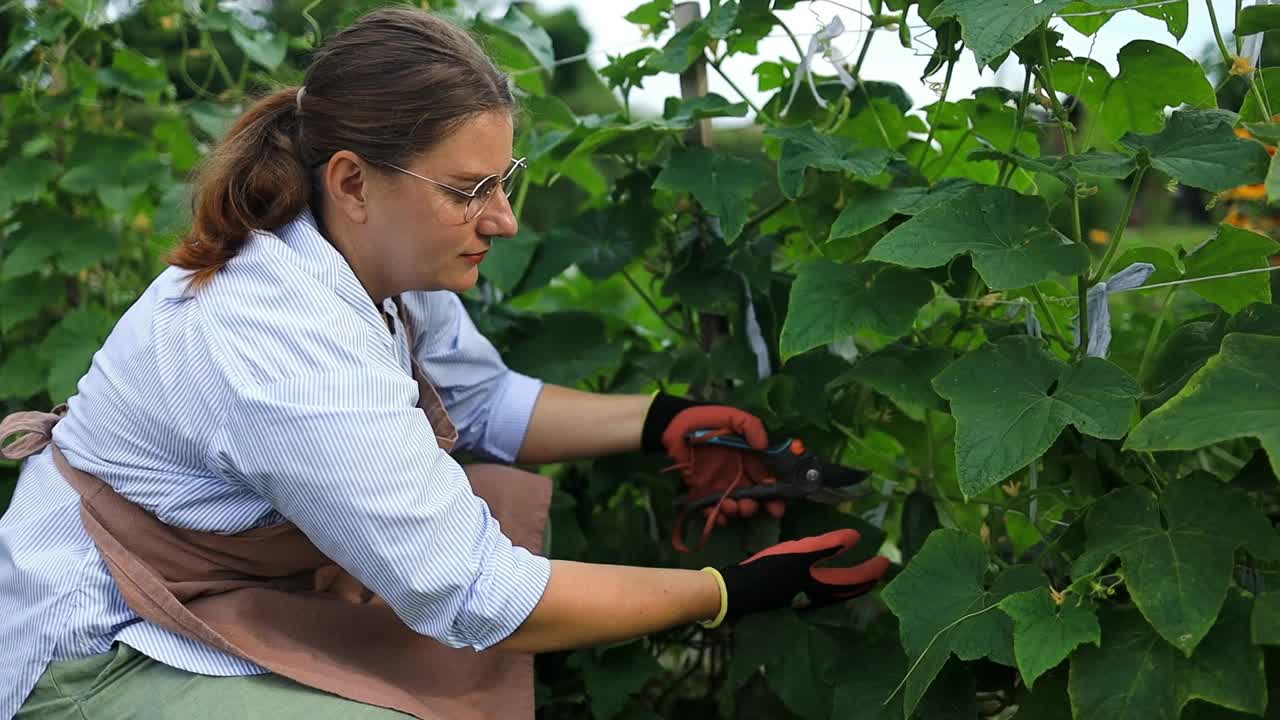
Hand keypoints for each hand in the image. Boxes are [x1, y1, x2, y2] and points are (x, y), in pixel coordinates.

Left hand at [660, 405, 786, 522]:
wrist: (673, 425)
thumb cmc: (705, 420)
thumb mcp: (731, 417)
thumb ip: (751, 426)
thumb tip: (764, 446)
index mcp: (748, 459)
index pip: (766, 480)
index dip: (774, 495)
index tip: (777, 506)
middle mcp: (737, 475)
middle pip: (753, 497)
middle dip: (754, 507)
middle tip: (748, 506)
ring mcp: (720, 484)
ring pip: (734, 505)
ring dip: (736, 511)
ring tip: (730, 506)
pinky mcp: (701, 491)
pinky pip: (712, 508)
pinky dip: (717, 516)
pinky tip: (718, 514)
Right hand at [706, 529, 889, 624]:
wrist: (740, 590)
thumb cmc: (771, 570)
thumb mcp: (801, 552)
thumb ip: (830, 545)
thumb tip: (856, 538)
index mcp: (824, 586)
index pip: (857, 579)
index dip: (872, 569)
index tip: (886, 560)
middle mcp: (819, 595)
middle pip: (849, 589)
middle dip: (864, 581)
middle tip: (876, 570)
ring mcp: (806, 597)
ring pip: (837, 592)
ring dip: (850, 583)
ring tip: (857, 573)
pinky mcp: (793, 594)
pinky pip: (824, 590)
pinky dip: (833, 583)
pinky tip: (825, 575)